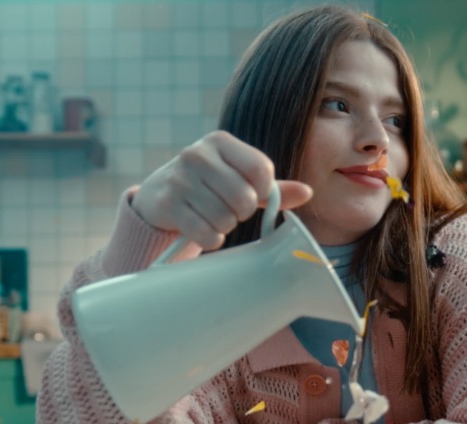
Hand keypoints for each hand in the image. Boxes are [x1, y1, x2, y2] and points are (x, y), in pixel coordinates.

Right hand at [131, 131, 313, 250]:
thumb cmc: (208, 187)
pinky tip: (202, 229)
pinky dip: (211, 239)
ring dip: (225, 226)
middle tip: (231, 211)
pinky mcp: (167, 203)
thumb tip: (308, 192)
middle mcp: (197, 154)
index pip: (261, 169)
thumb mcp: (238, 180)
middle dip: (243, 212)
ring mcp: (179, 178)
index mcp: (220, 142)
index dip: (263, 191)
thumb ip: (272, 188)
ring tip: (213, 217)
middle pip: (245, 197)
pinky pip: (206, 233)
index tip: (253, 195)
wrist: (158, 195)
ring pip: (225, 218)